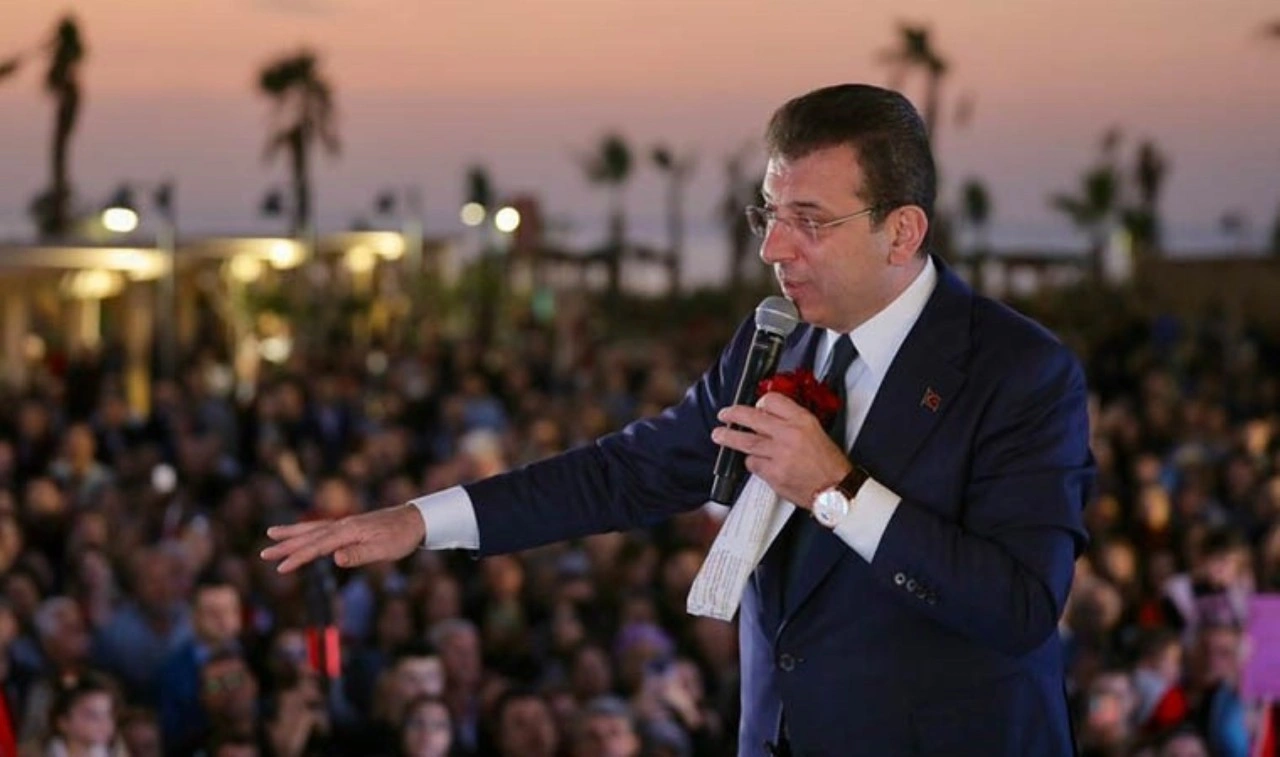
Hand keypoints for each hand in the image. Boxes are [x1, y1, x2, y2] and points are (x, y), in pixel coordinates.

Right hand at [261, 504, 425, 572]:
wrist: (416, 520)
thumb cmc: (401, 537)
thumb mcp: (384, 550)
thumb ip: (359, 554)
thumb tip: (335, 559)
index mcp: (348, 531)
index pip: (318, 547)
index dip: (298, 558)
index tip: (280, 568)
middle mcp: (343, 525)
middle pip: (309, 536)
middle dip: (286, 545)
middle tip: (263, 552)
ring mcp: (346, 523)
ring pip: (313, 529)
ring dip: (292, 533)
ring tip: (272, 534)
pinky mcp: (350, 526)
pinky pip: (322, 528)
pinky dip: (307, 531)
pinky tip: (302, 533)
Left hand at [711, 392, 851, 507]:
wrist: (836, 490)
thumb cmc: (829, 464)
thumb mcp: (817, 432)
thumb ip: (793, 423)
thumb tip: (770, 419)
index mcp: (803, 421)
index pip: (774, 401)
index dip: (760, 402)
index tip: (755, 406)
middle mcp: (790, 434)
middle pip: (754, 418)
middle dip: (734, 414)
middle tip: (724, 415)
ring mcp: (780, 454)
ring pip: (747, 441)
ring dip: (729, 438)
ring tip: (719, 435)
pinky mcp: (773, 473)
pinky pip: (753, 463)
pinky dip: (750, 462)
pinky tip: (752, 461)